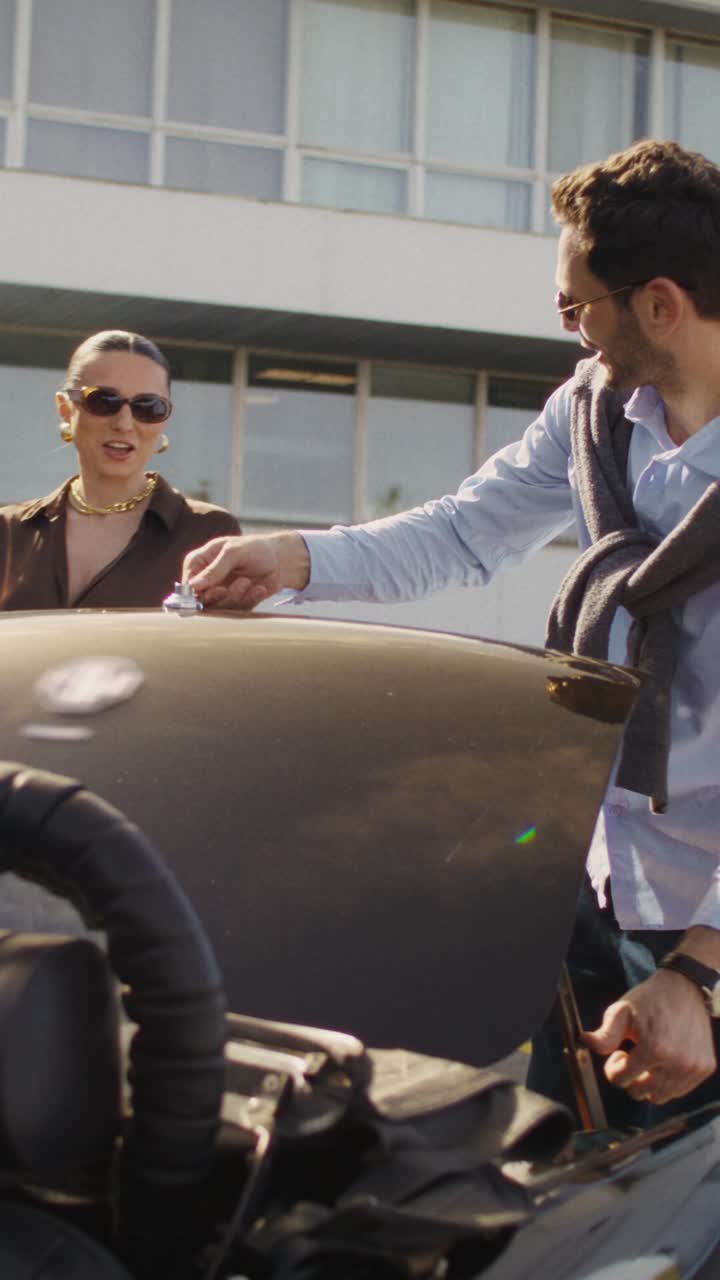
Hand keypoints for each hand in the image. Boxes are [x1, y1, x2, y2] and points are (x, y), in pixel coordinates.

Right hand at [182, 532, 309, 609]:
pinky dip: (250, 599)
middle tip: (227, 589)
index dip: (196, 592)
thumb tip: (193, 586)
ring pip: (220, 608)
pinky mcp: (237, 604)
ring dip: (235, 596)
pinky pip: (239, 610)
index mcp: (199, 563)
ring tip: (247, 581)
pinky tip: (259, 588)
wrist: (280, 559)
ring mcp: (222, 594)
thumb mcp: (234, 552)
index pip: (187, 584)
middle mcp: (207, 581)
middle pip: (201, 601)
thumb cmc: (254, 548)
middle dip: (218, 596)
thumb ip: (215, 569)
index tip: (214, 589)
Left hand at [584, 968, 716, 1104]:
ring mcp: (694, 1068)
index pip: (621, 1080)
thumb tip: (584, 1041)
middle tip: (633, 1055)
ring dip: (649, 1082)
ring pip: (659, 1097)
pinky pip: (678, 1091)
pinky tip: (665, 1059)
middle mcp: (677, 1063)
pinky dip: (667, 1081)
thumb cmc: (649, 999)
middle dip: (630, 1077)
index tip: (620, 1052)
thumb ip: (604, 1034)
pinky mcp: (705, 1068)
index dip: (614, 1067)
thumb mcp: (621, 1011)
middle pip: (639, 1093)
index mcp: (655, 1048)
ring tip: (649, 1057)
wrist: (685, 988)